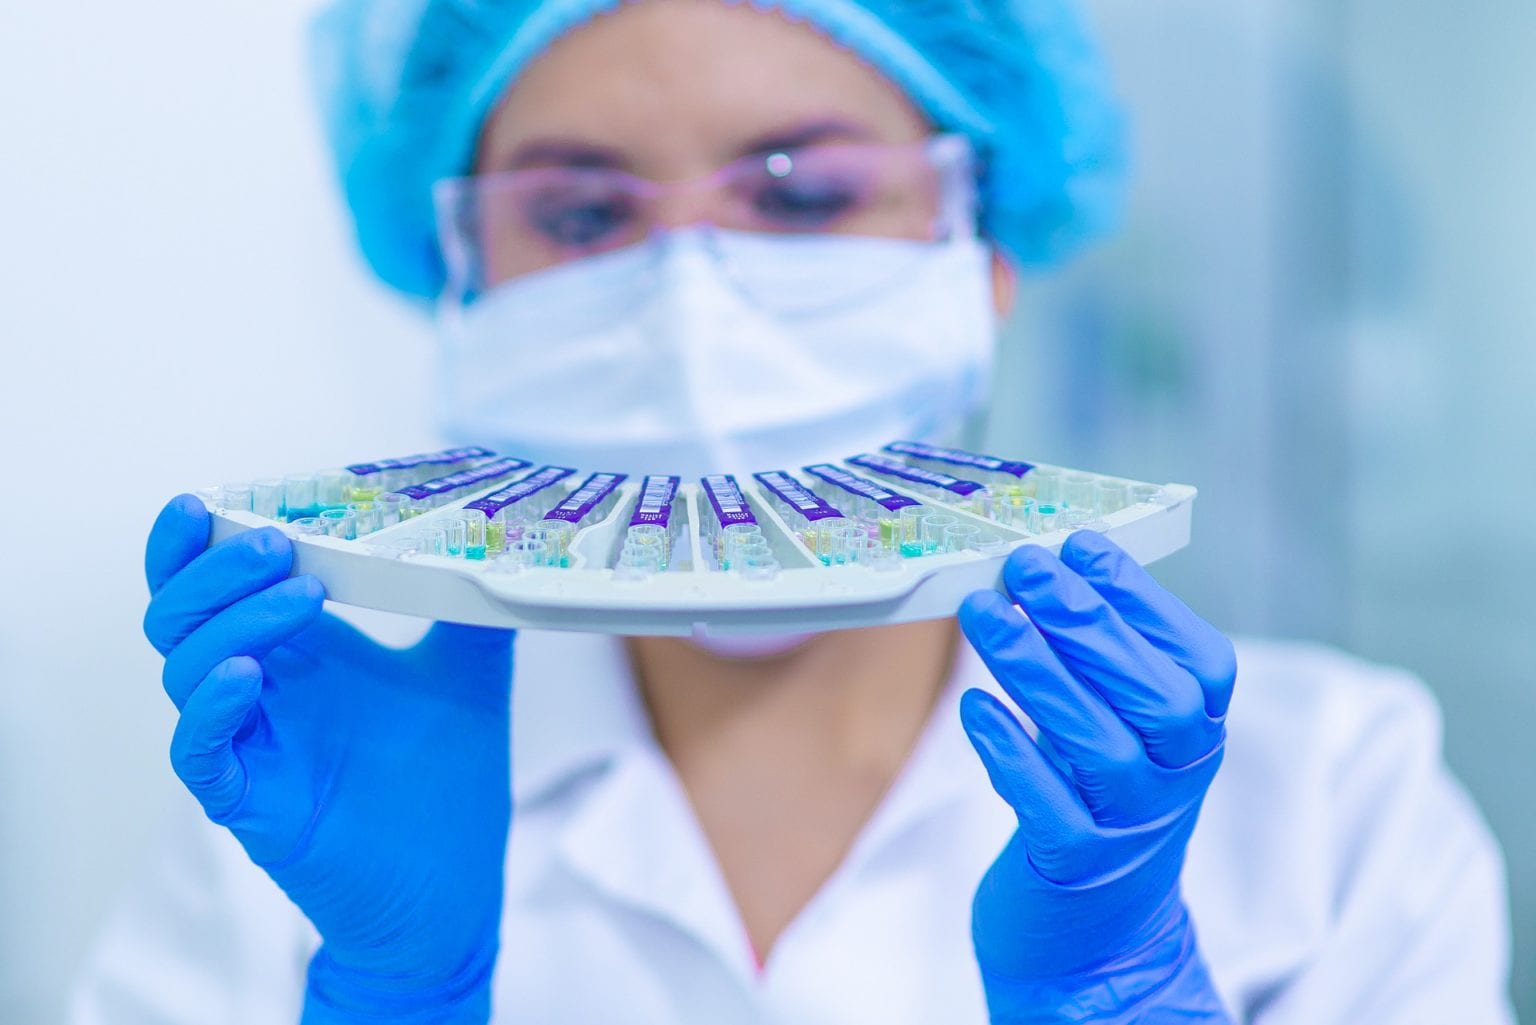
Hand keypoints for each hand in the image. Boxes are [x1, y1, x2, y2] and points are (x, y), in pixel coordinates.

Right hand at [142, 495, 514, 1023]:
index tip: (202, 500)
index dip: (190, 543)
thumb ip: (475, 611)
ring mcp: (249, 745)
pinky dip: (211, 708)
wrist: (451, 884)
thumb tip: (500, 543)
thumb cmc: (446, 783)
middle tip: (275, 543)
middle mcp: (261, 691)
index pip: (212, 585)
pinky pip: (200, 751)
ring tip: (300, 595)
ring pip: (185, 670)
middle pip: (183, 615)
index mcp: (297, 652)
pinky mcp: (249, 801)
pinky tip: (248, 676)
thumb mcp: (471, 676)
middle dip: (214, 570)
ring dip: (233, 623)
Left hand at [958, 530, 1235, 1023]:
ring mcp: (1131, 826)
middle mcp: (1178, 778)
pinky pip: (1047, 806)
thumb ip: (1099, 659)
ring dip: (1037, 671)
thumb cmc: (1096, 799)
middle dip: (1086, 624)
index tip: (1080, 545)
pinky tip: (974, 707)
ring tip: (985, 615)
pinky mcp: (1074, 866)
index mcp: (1198, 732)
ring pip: (1098, 745)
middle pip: (1153, 698)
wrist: (1096, 934)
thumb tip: (1047, 567)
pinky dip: (1010, 752)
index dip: (1140, 598)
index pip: (1196, 658)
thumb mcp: (1119, 725)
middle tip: (1024, 567)